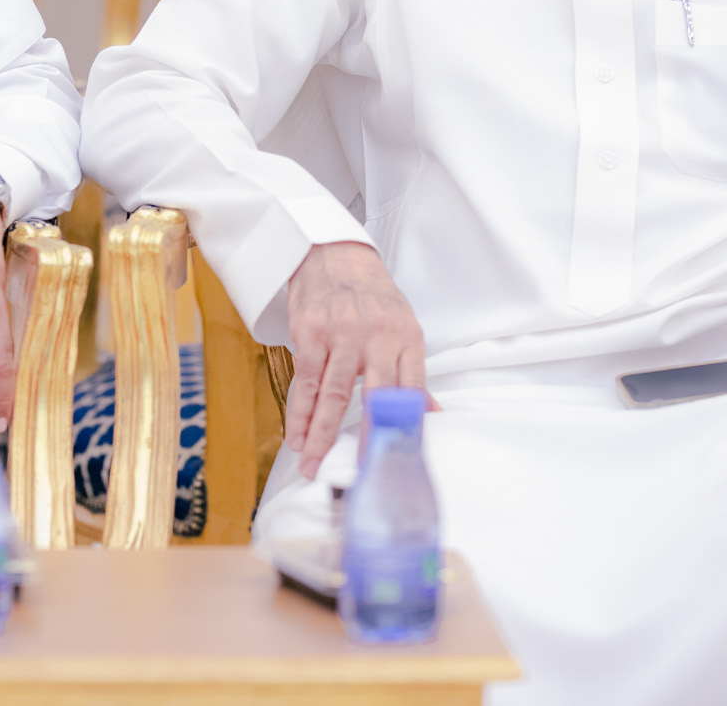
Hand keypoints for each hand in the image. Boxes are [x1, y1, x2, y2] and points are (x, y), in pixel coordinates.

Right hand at [284, 240, 428, 480]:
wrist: (333, 253)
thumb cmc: (370, 296)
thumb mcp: (402, 327)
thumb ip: (412, 373)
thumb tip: (428, 415)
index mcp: (407, 338)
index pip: (411, 391)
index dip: (405, 428)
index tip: (399, 460)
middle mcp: (377, 336)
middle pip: (375, 397)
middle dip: (366, 439)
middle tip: (360, 473)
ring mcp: (342, 333)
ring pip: (333, 394)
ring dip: (321, 434)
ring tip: (313, 463)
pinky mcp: (311, 332)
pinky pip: (306, 381)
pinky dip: (300, 412)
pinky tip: (298, 434)